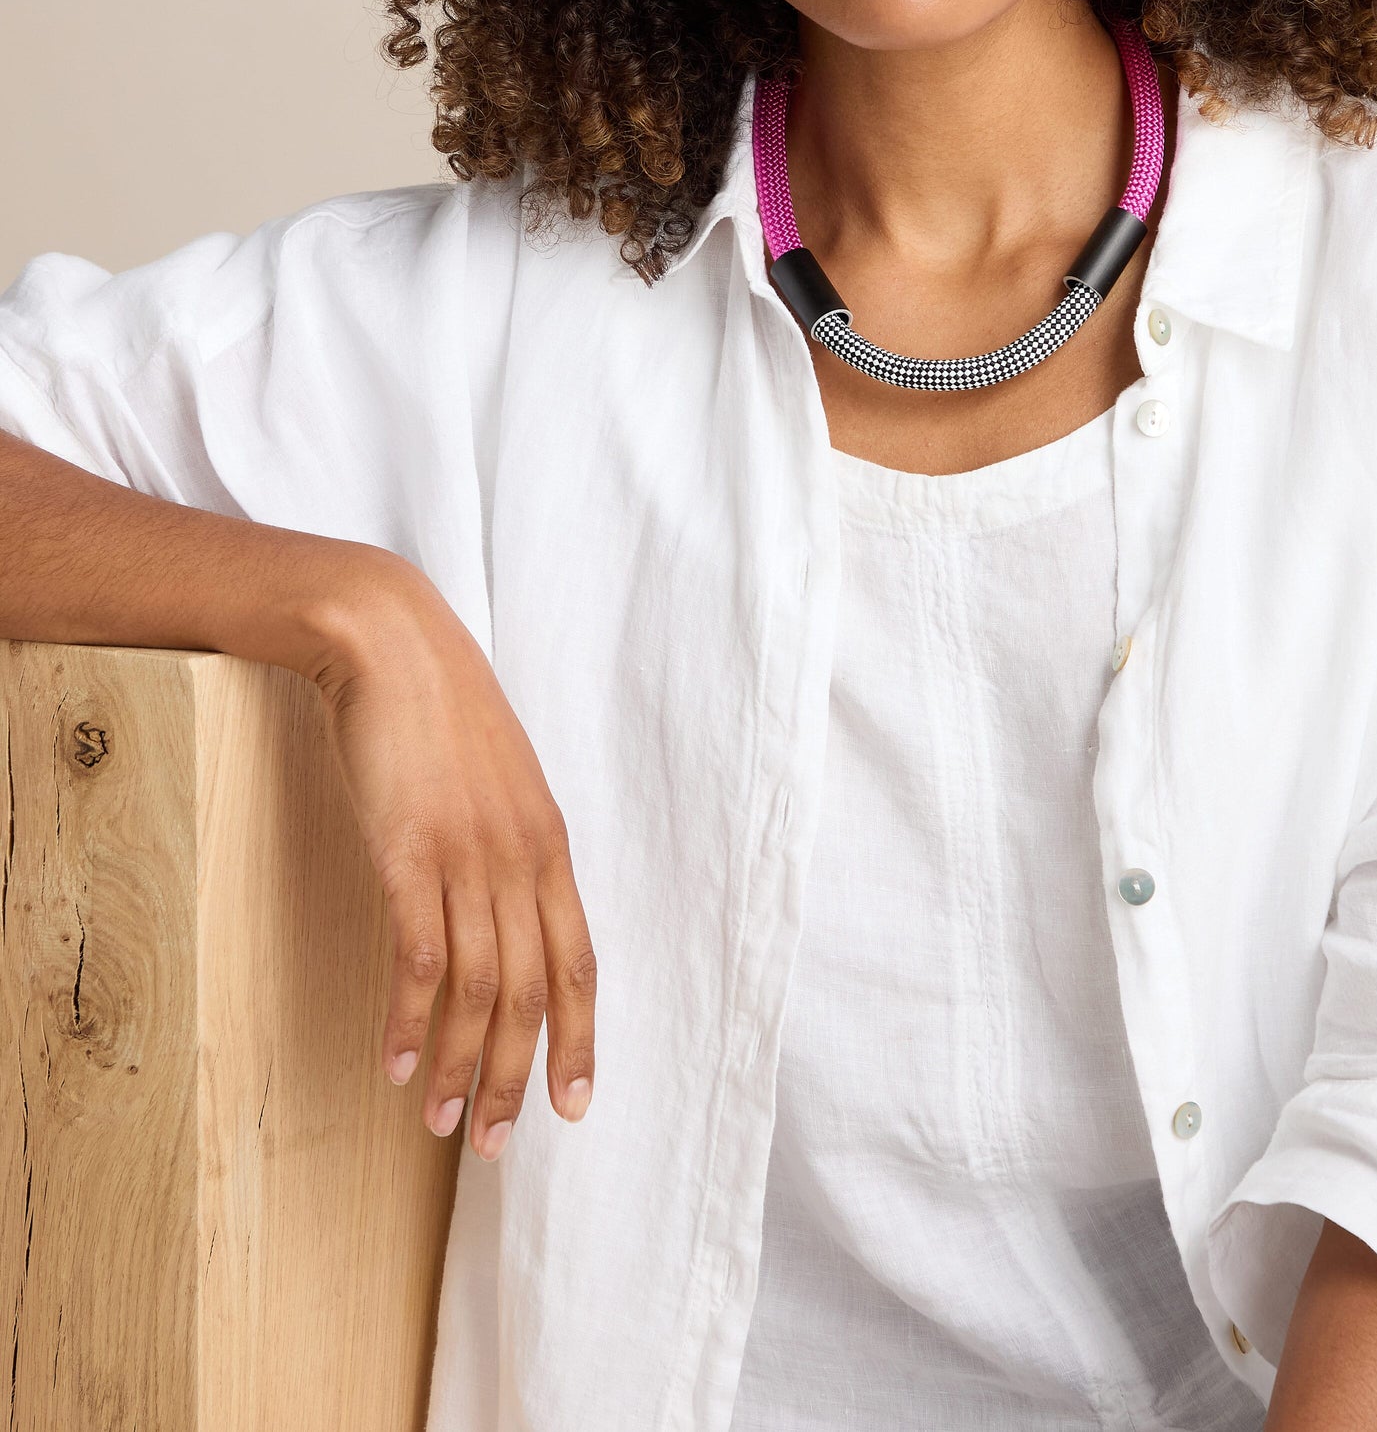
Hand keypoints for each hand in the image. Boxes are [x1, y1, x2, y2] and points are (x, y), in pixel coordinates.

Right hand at [302, 551, 596, 1161]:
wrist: (389, 640)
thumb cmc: (438, 708)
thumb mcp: (498, 779)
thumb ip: (510, 843)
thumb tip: (508, 905)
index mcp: (549, 842)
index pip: (578, 960)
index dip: (579, 1036)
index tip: (574, 1104)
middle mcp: (520, 857)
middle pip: (531, 991)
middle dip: (518, 1076)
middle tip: (497, 1145)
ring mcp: (467, 855)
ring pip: (478, 988)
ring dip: (461, 1066)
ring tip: (443, 1123)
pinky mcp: (409, 851)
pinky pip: (419, 957)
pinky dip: (413, 1019)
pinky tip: (396, 1062)